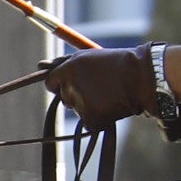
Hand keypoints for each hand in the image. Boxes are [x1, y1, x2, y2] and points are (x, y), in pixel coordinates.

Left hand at [42, 45, 160, 123]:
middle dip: (76, 94)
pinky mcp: (91, 119)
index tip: (73, 83)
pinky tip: (111, 106)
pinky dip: (98, 118)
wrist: (142, 78)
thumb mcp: (88, 57)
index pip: (50, 82)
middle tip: (98, 87)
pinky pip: (88, 123)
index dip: (61, 84)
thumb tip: (39, 65)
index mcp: (68, 69)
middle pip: (63, 98)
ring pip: (77, 110)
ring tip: (108, 94)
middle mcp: (70, 86)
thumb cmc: (116, 64)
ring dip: (88, 105)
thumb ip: (63, 62)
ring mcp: (80, 104)